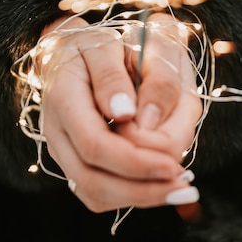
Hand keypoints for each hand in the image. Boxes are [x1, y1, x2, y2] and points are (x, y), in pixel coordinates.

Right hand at [38, 15, 200, 212]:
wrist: (74, 53)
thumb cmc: (100, 46)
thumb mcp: (114, 44)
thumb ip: (120, 76)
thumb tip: (132, 117)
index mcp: (64, 96)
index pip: (94, 144)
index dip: (135, 162)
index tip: (174, 165)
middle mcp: (56, 130)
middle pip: (92, 180)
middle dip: (142, 190)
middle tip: (185, 188)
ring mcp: (63, 150)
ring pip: (95, 194)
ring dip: (141, 197)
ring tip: (181, 189)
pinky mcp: (75, 162)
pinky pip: (100, 194)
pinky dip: (133, 195)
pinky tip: (162, 184)